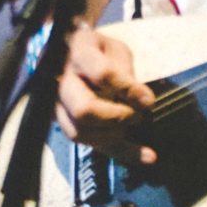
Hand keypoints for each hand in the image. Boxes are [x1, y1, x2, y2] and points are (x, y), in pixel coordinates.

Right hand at [55, 23, 156, 164]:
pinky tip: (148, 156)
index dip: (127, 89)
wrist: (72, 56)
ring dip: (115, 135)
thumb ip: (126, 73)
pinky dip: (122, 153)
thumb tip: (143, 102)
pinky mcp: (64, 124)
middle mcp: (60, 81)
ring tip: (135, 123)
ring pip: (81, 132)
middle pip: (84, 110)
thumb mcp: (116, 50)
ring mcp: (57, 106)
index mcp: (77, 52)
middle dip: (117, 117)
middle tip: (137, 115)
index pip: (101, 74)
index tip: (148, 100)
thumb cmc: (99, 52)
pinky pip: (90, 145)